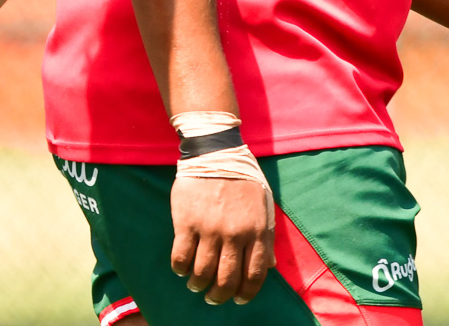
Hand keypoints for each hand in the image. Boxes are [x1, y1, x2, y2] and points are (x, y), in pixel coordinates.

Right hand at [170, 175, 273, 304]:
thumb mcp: (265, 204)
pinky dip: (180, 269)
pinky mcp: (186, 222)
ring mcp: (209, 229)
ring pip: (202, 273)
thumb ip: (267, 236)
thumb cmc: (243, 177)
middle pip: (226, 280)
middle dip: (219, 296)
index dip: (246, 293)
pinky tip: (181, 267)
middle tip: (213, 297)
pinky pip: (180, 257)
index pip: (254, 275)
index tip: (238, 299)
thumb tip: (268, 265)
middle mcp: (234, 234)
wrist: (215, 151)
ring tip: (195, 284)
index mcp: (256, 230)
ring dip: (198, 285)